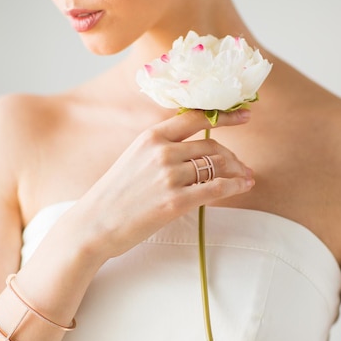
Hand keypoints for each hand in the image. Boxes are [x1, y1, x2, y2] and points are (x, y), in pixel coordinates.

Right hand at [69, 108, 254, 259]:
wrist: (93, 224)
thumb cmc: (114, 195)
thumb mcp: (133, 159)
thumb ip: (162, 149)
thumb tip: (195, 151)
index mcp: (151, 137)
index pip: (196, 118)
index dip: (225, 116)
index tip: (244, 115)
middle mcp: (161, 151)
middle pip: (212, 146)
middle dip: (233, 156)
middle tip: (243, 167)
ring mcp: (168, 176)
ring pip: (217, 165)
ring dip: (238, 172)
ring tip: (246, 178)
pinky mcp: (175, 202)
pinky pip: (216, 188)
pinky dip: (235, 186)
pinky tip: (243, 187)